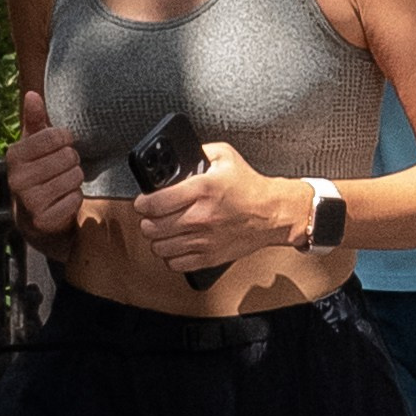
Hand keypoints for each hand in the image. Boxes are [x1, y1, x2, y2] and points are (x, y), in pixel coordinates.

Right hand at [7, 89, 85, 243]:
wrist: (34, 219)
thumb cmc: (37, 173)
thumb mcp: (33, 146)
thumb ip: (34, 119)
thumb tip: (32, 94)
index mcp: (14, 156)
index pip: (55, 136)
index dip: (65, 139)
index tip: (62, 145)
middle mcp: (17, 179)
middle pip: (67, 157)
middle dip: (72, 161)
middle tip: (63, 168)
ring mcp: (29, 201)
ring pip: (74, 177)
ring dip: (75, 179)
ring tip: (63, 183)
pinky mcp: (43, 220)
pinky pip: (75, 199)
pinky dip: (75, 198)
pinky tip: (63, 200)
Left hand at [136, 140, 294, 271]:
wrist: (273, 213)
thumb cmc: (250, 187)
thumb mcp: (225, 156)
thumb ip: (199, 152)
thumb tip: (179, 156)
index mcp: (202, 189)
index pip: (155, 202)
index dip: (142, 203)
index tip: (142, 202)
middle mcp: (201, 216)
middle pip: (152, 227)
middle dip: (147, 220)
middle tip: (151, 216)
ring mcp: (204, 239)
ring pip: (160, 247)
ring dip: (157, 239)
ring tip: (162, 231)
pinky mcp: (210, 257)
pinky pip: (176, 264)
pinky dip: (170, 256)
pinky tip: (175, 246)